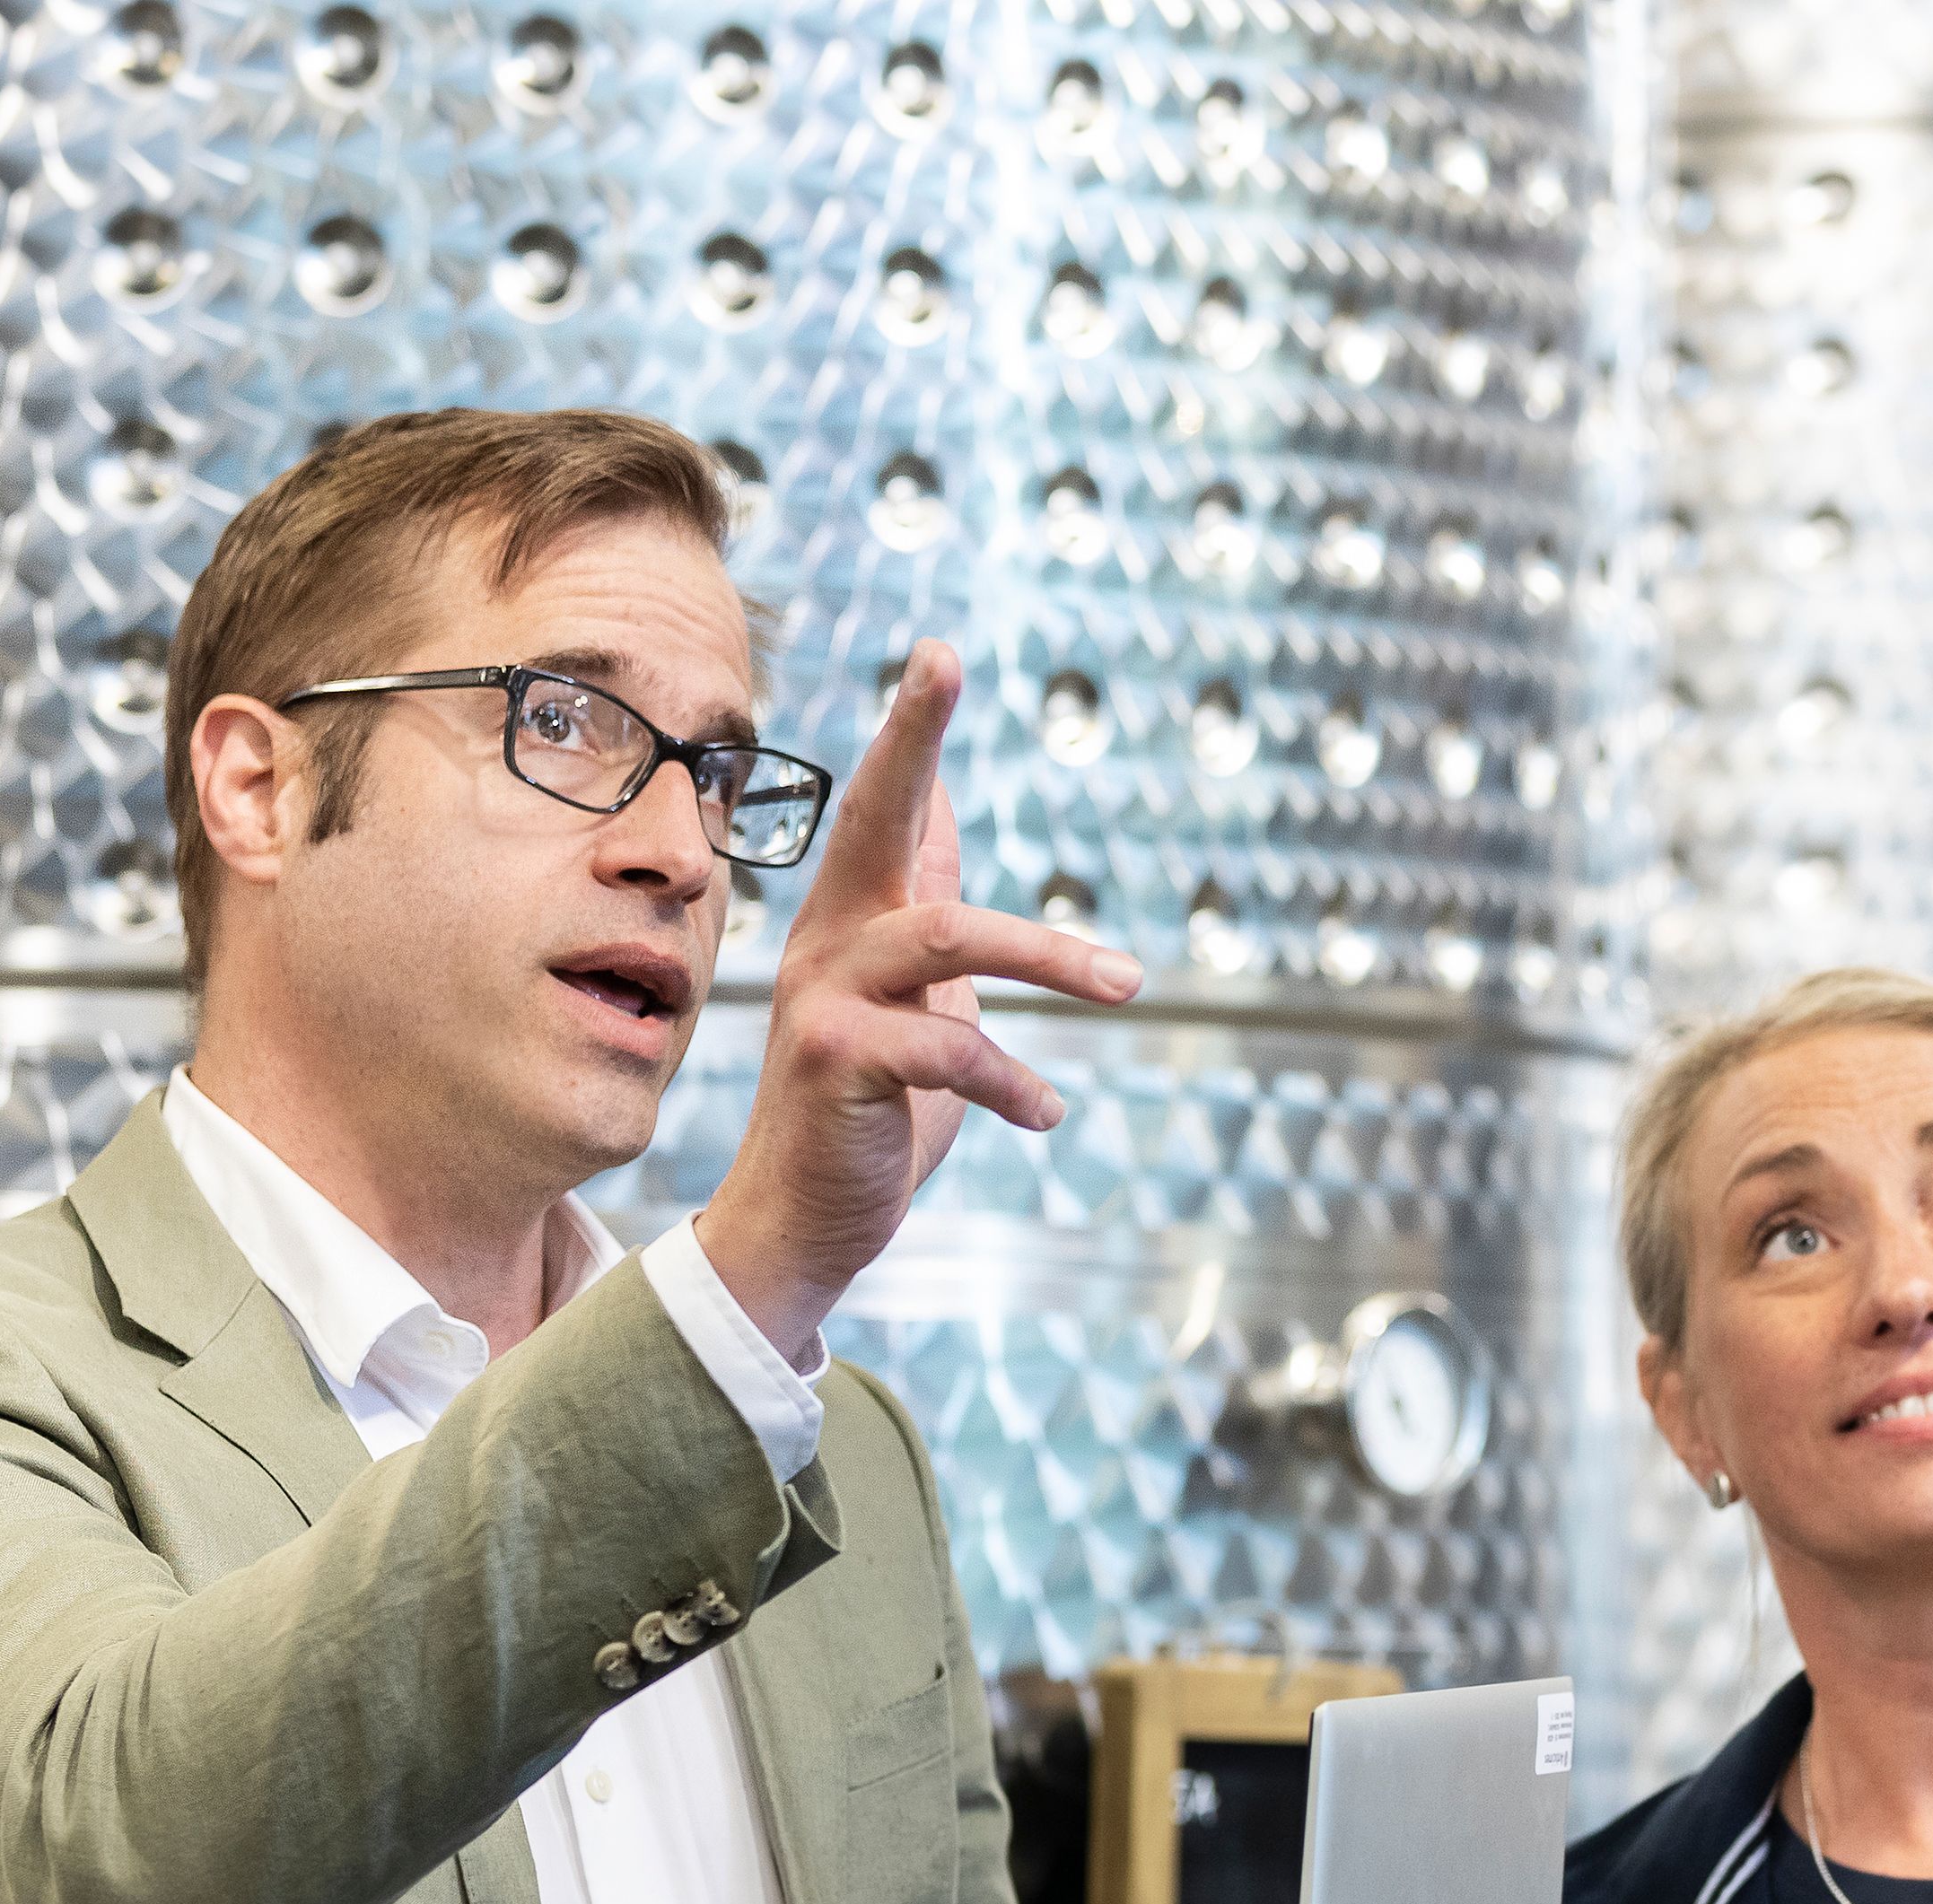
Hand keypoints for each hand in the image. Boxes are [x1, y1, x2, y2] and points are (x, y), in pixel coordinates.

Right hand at [696, 640, 1142, 1358]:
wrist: (803, 1222)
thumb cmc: (872, 1116)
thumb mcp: (918, 1008)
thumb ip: (933, 923)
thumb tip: (946, 820)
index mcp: (856, 923)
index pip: (888, 810)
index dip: (912, 733)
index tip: (939, 653)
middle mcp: (832, 942)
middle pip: (876, 818)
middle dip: (910, 737)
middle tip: (941, 662)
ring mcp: (826, 997)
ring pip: (950, 936)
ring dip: (1053, 960)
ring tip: (1128, 986)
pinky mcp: (837, 1060)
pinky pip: (949, 1051)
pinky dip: (1013, 1082)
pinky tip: (1048, 1115)